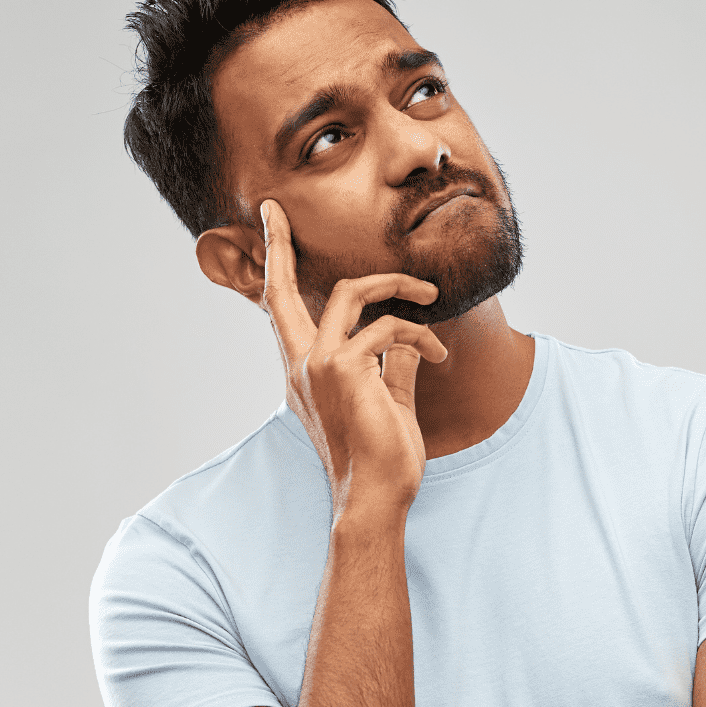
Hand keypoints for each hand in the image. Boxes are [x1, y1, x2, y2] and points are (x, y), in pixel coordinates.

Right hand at [258, 199, 448, 515]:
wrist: (375, 498)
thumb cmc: (381, 461)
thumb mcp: (389, 403)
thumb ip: (393, 367)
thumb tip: (409, 340)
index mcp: (304, 372)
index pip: (280, 312)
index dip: (273, 267)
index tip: (267, 226)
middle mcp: (301, 364)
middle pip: (280, 289)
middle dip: (277, 243)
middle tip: (275, 208)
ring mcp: (317, 364)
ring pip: (350, 292)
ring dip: (396, 285)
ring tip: (430, 294)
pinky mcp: (344, 367)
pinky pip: (388, 327)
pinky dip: (419, 334)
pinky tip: (439, 352)